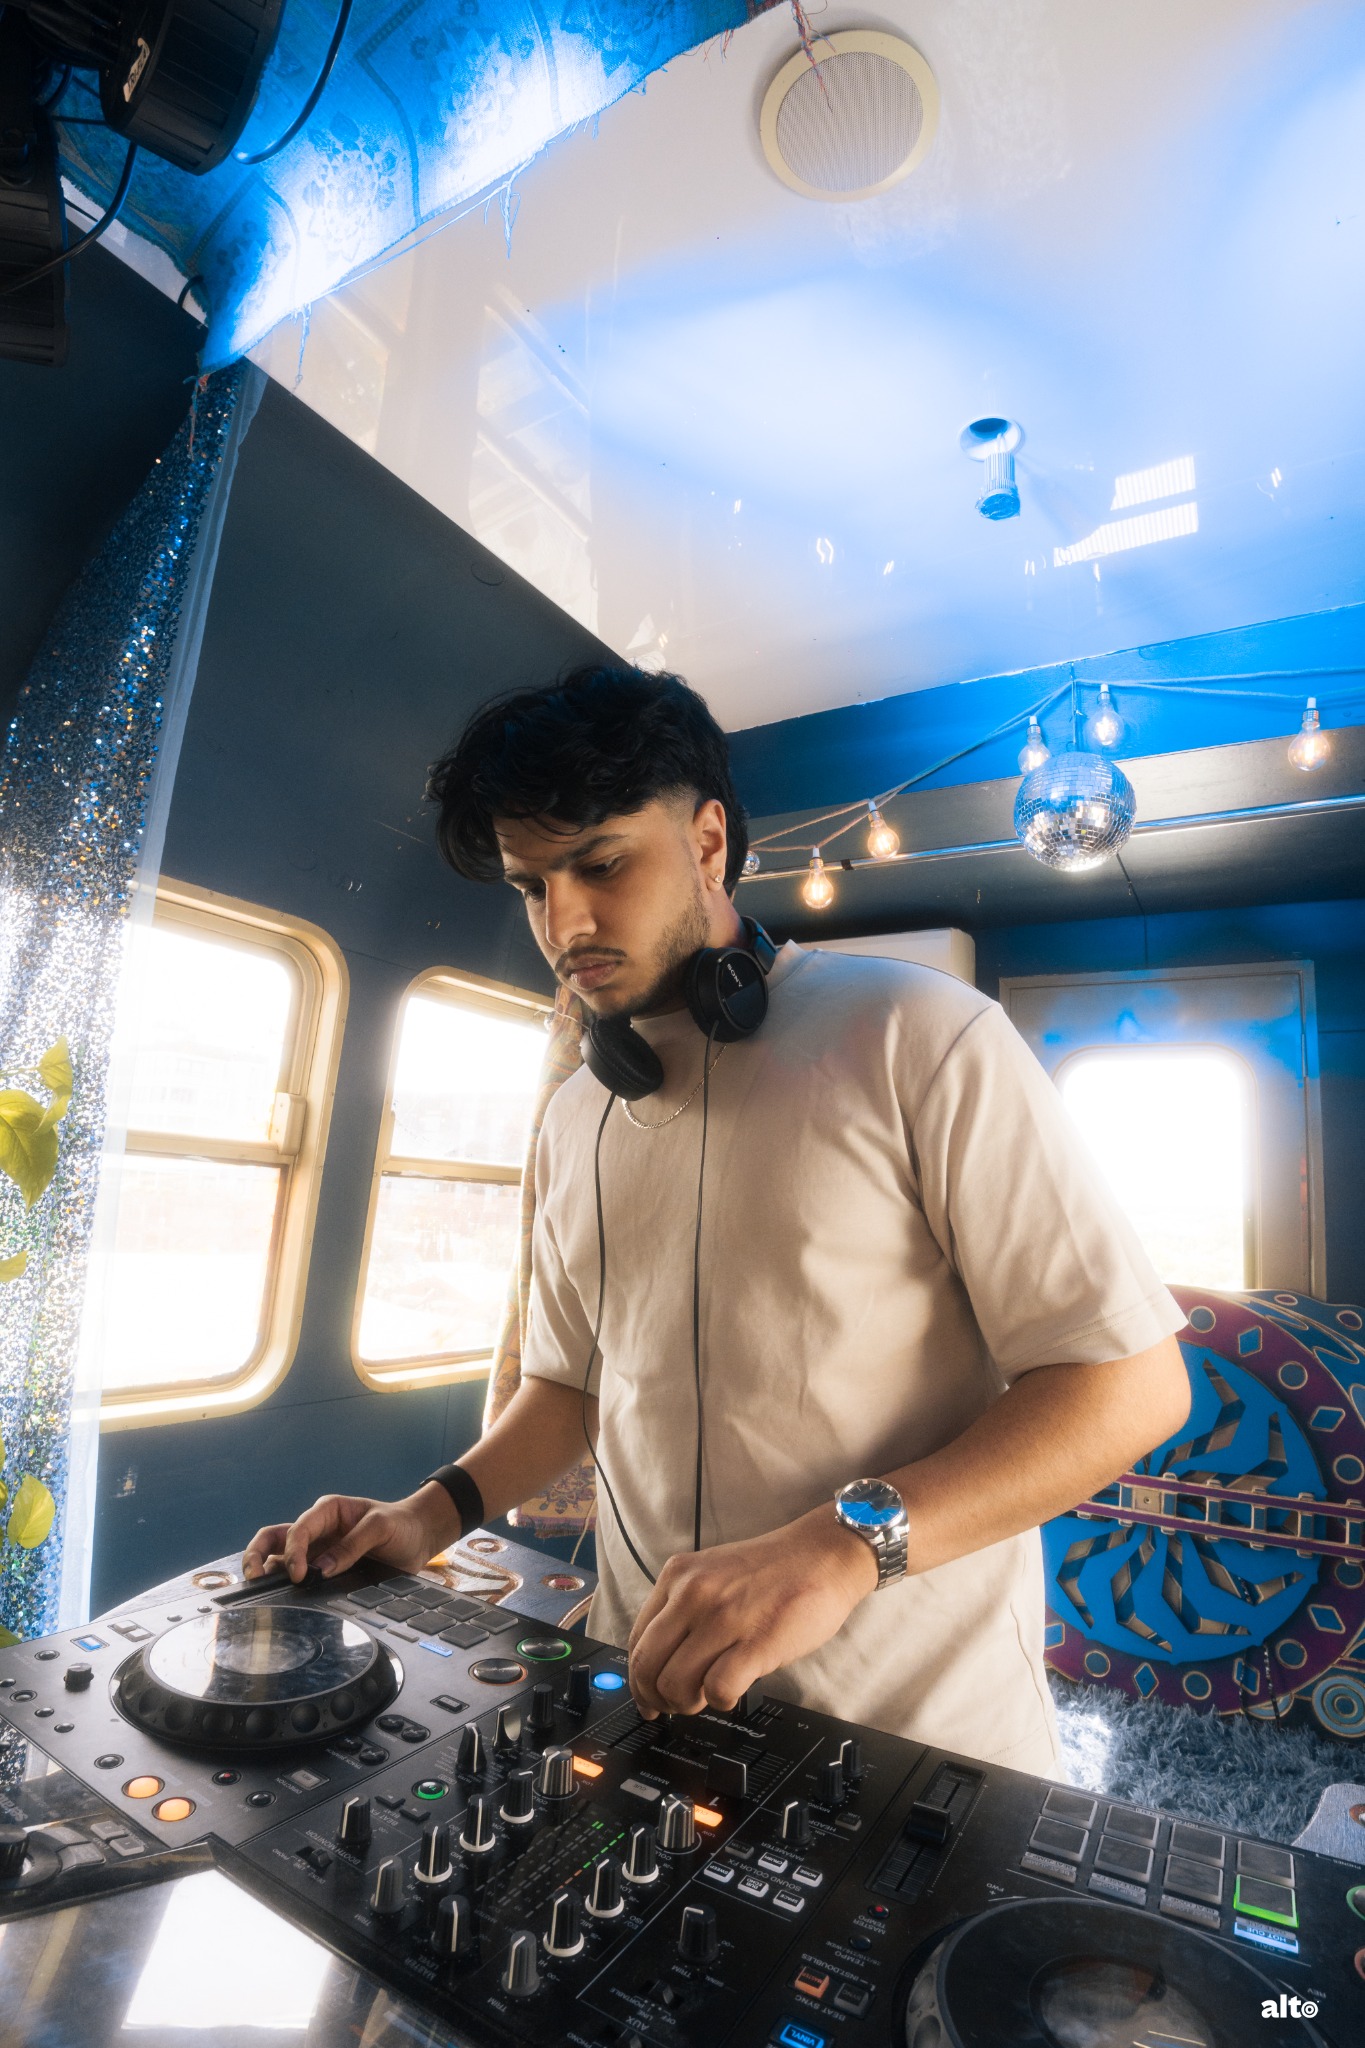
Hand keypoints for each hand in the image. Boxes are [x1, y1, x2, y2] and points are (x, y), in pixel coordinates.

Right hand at [242, 1483, 455, 1583]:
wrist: (418, 1537)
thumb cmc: (400, 1524)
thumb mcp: (382, 1527)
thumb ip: (353, 1545)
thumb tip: (321, 1569)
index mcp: (328, 1511)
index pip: (299, 1529)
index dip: (294, 1552)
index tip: (298, 1575)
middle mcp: (317, 1530)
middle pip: (274, 1538)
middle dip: (256, 1554)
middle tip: (253, 1577)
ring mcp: (317, 1551)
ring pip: (278, 1558)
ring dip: (265, 1572)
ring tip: (258, 1590)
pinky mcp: (322, 1570)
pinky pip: (296, 1576)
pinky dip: (283, 1586)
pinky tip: (280, 1600)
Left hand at [626, 1507, 878, 1717]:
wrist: (825, 1554)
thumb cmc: (775, 1569)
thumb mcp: (713, 1573)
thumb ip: (685, 1607)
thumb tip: (663, 1659)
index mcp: (678, 1576)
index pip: (636, 1640)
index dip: (638, 1680)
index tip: (646, 1697)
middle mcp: (694, 1594)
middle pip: (648, 1666)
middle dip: (657, 1698)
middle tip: (675, 1707)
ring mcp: (724, 1618)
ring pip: (675, 1683)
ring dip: (687, 1703)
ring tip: (707, 1696)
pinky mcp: (755, 1642)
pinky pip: (717, 1689)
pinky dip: (721, 1700)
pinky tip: (734, 1689)